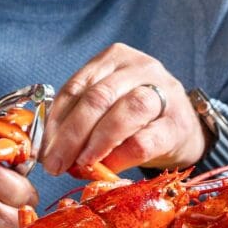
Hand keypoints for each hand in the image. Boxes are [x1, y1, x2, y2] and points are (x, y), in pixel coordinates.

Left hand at [41, 43, 205, 175]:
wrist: (184, 127)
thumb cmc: (137, 117)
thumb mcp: (107, 105)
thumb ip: (80, 118)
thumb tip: (49, 149)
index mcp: (116, 58)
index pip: (77, 86)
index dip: (55, 120)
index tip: (42, 149)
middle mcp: (141, 68)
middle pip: (98, 97)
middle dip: (71, 135)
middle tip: (55, 164)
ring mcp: (164, 93)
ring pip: (125, 112)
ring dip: (96, 143)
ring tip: (80, 165)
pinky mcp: (178, 125)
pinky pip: (144, 140)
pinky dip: (120, 157)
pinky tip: (108, 169)